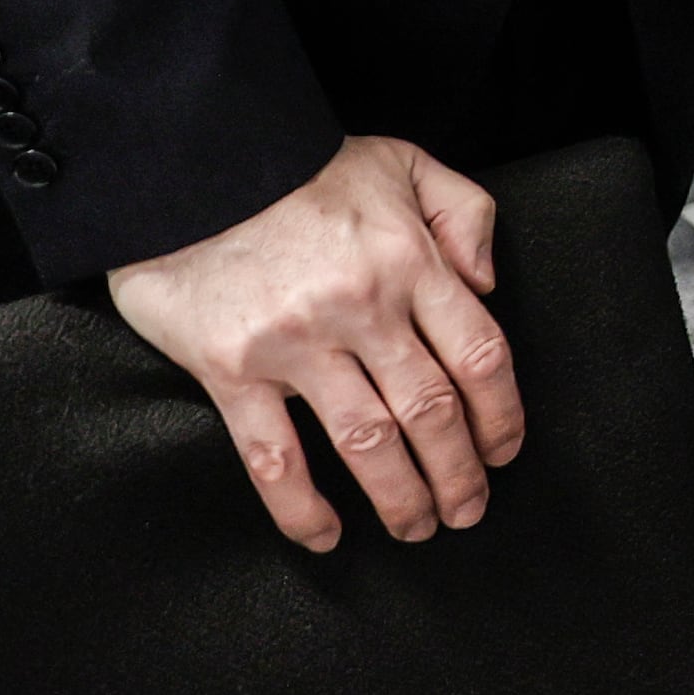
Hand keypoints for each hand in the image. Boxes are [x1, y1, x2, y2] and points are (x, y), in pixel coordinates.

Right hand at [106, 136, 521, 551]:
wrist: (188, 159)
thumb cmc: (298, 164)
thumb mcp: (403, 162)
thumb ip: (464, 215)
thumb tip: (488, 286)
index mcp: (410, 261)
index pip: (479, 356)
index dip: (501, 416)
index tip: (505, 451)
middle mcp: (362, 308)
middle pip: (432, 411)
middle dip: (459, 473)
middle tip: (468, 510)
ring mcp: (295, 344)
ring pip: (367, 442)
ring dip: (400, 497)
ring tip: (417, 528)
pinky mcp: (230, 369)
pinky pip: (273, 457)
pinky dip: (301, 508)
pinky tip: (325, 536)